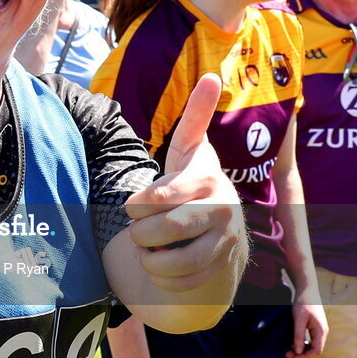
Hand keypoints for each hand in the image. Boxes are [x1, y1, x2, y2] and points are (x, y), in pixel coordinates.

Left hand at [124, 73, 245, 292]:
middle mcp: (222, 209)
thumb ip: (196, 114)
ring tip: (147, 249)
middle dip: (140, 233)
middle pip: (163, 230)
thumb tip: (211, 74)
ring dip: (150, 258)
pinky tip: (161, 266)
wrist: (221, 221)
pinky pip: (184, 283)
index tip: (131, 205)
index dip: (137, 205)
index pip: (160, 197)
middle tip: (138, 229)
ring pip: (174, 262)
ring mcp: (225, 242)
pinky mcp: (221, 269)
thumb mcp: (190, 147)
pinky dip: (164, 280)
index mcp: (207, 178)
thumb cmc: (193, 179)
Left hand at [286, 294, 327, 357]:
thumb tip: (298, 351)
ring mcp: (319, 330)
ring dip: (302, 350)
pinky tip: (293, 343)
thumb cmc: (303, 303)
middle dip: (302, 355)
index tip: (293, 357)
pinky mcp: (315, 327)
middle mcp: (322, 332)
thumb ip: (298, 335)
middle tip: (288, 355)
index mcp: (321, 331)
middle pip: (315, 350)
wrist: (307, 289)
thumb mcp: (299, 319)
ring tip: (289, 350)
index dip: (305, 357)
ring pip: (313, 346)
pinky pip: (311, 340)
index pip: (317, 351)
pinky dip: (303, 344)